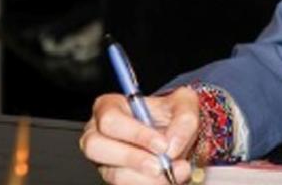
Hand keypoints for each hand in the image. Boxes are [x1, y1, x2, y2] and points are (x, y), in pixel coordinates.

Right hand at [80, 87, 198, 183]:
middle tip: (161, 165)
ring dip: (144, 178)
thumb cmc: (171, 113)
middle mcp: (99, 134)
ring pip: (112, 173)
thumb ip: (184, 119)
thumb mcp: (184, 103)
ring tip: (170, 174)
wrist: (176, 135)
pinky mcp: (114, 177)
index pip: (110, 120)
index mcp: (108, 107)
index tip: (162, 145)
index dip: (136, 134)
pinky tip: (166, 180)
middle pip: (97, 148)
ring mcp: (103, 159)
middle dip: (133, 158)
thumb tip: (172, 145)